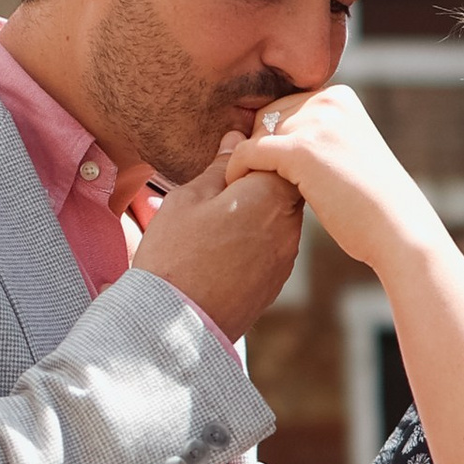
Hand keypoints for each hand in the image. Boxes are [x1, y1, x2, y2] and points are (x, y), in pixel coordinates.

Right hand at [131, 155, 303, 336]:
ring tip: (218, 223)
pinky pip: (272, 248)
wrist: (175, 322)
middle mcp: (287, 225)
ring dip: (256, 214)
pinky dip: (254, 242)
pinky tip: (223, 250)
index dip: (257, 154)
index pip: (280, 157)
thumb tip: (237, 141)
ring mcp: (285, 257)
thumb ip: (219, 167)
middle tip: (221, 190)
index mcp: (268, 195)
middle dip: (258, 184)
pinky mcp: (276, 282)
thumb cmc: (175, 252)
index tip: (230, 161)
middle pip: (283, 188)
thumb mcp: (188, 198)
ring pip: (278, 220)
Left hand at [221, 85, 440, 278]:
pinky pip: (248, 153)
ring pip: (255, 135)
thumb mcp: (346, 153)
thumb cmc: (370, 203)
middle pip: (267, 118)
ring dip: (249, 162)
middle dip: (261, 149)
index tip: (271, 169)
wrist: (396, 228)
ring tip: (250, 189)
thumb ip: (316, 138)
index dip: (273, 139)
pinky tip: (237, 189)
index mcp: (339, 96)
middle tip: (259, 182)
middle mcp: (327, 100)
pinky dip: (237, 170)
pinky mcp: (300, 149)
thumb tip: (268, 138)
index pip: (285, 107)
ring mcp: (315, 122)